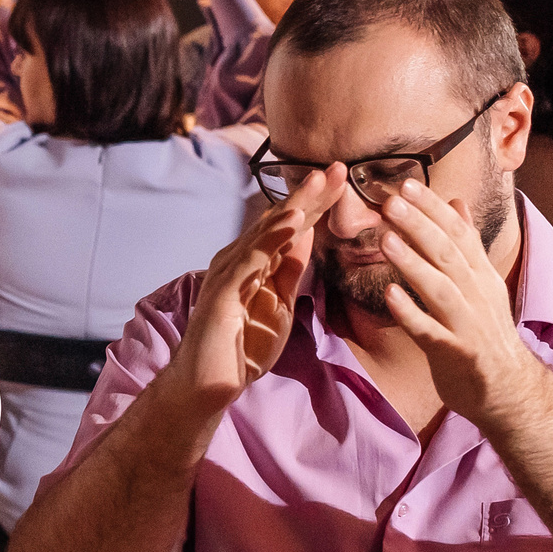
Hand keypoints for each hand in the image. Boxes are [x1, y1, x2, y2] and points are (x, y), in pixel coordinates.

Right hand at [164, 165, 342, 413]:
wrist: (208, 383)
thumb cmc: (242, 345)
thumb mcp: (279, 301)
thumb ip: (290, 268)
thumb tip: (306, 232)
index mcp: (253, 262)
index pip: (288, 226)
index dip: (316, 203)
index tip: (344, 181)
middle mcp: (237, 259)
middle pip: (278, 220)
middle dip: (309, 194)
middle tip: (340, 168)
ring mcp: (228, 273)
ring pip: (264, 232)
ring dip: (294, 205)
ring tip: (320, 182)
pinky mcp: (222, 292)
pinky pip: (251, 260)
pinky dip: (271, 239)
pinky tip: (292, 222)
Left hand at [375, 179, 538, 423]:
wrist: (508, 390)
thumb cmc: (484, 332)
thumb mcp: (480, 283)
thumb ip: (466, 244)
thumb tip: (457, 200)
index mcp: (481, 275)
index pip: (459, 233)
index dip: (433, 208)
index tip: (406, 183)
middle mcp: (477, 294)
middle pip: (448, 254)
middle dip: (420, 225)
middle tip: (391, 201)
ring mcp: (468, 323)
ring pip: (440, 288)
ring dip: (413, 263)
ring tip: (386, 239)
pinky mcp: (456, 352)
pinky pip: (430, 331)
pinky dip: (411, 312)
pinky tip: (390, 296)